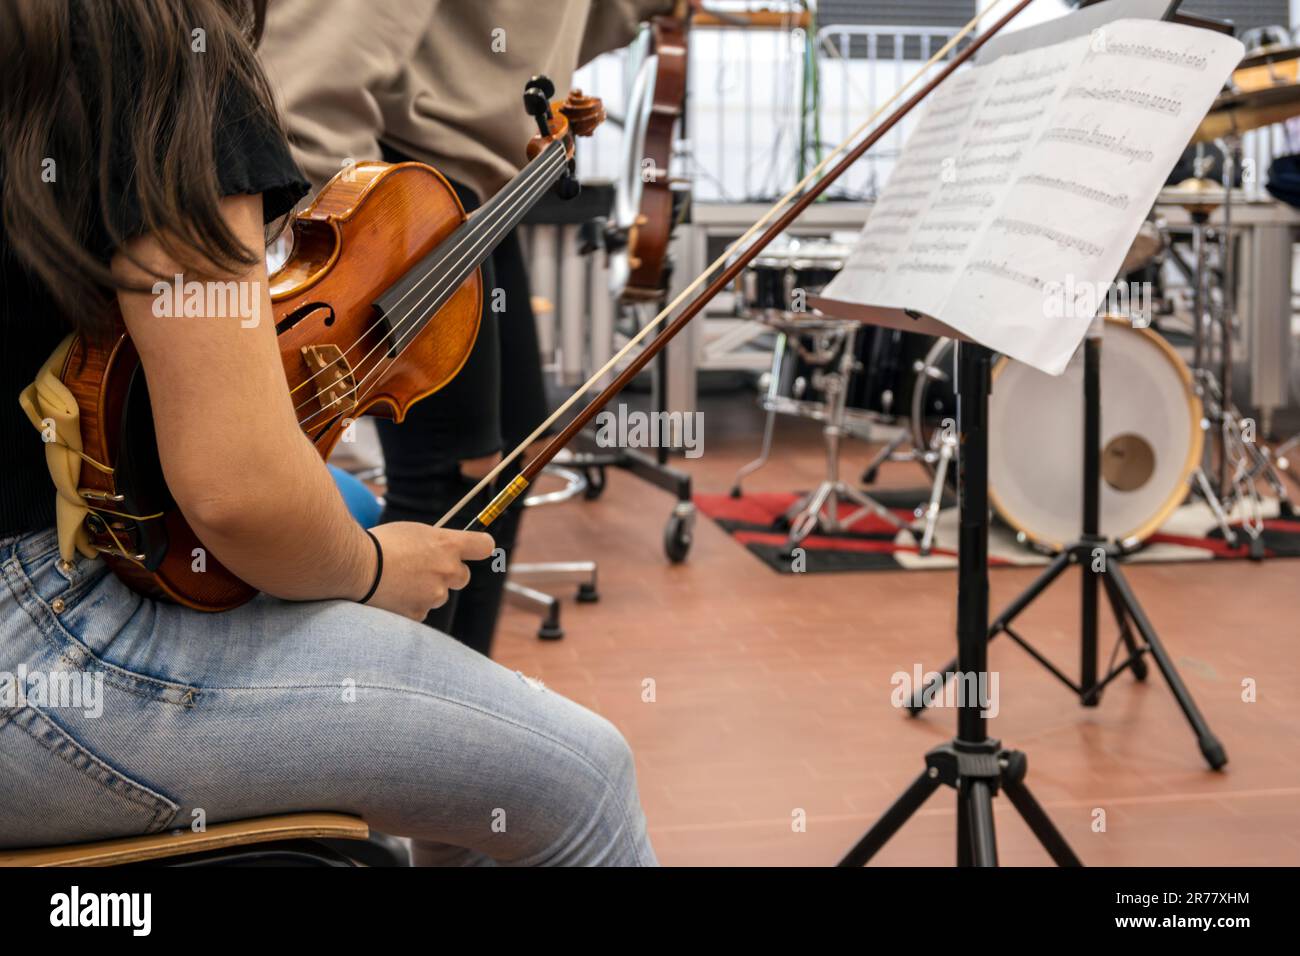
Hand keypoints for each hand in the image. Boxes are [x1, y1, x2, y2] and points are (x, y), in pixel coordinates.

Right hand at [362, 523, 494, 620]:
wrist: (354, 566)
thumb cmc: (380, 543)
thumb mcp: (412, 532)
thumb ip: (434, 543)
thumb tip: (442, 551)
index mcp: (448, 545)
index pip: (484, 546)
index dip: (479, 547)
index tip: (473, 549)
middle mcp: (447, 570)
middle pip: (463, 576)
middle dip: (448, 573)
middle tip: (423, 568)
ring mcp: (434, 594)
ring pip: (439, 594)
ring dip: (426, 590)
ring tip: (398, 580)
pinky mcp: (419, 614)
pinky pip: (421, 610)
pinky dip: (410, 605)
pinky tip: (391, 594)